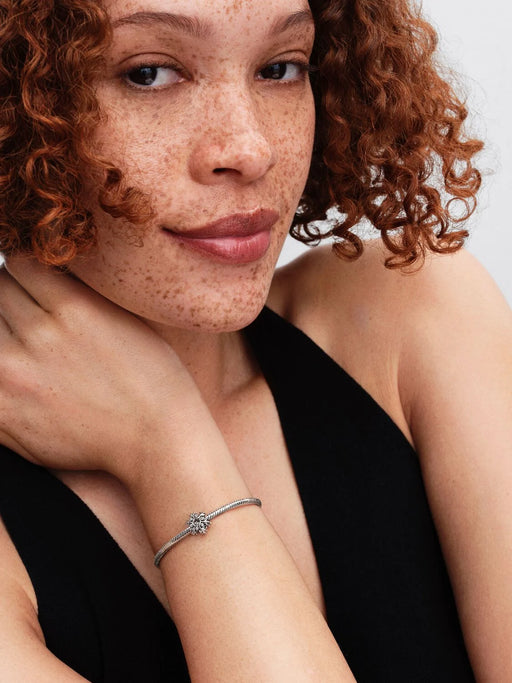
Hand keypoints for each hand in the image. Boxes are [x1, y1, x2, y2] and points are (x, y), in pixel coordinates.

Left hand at [0, 258, 201, 479]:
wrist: (157, 439)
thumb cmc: (152, 377)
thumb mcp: (125, 317)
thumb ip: (80, 291)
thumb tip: (48, 271)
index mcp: (74, 307)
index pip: (19, 263)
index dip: (27, 273)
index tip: (36, 288)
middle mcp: (40, 335)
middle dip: (11, 299)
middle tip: (33, 318)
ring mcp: (14, 375)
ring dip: (3, 332)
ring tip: (29, 349)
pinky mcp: (3, 411)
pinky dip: (1, 372)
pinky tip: (22, 376)